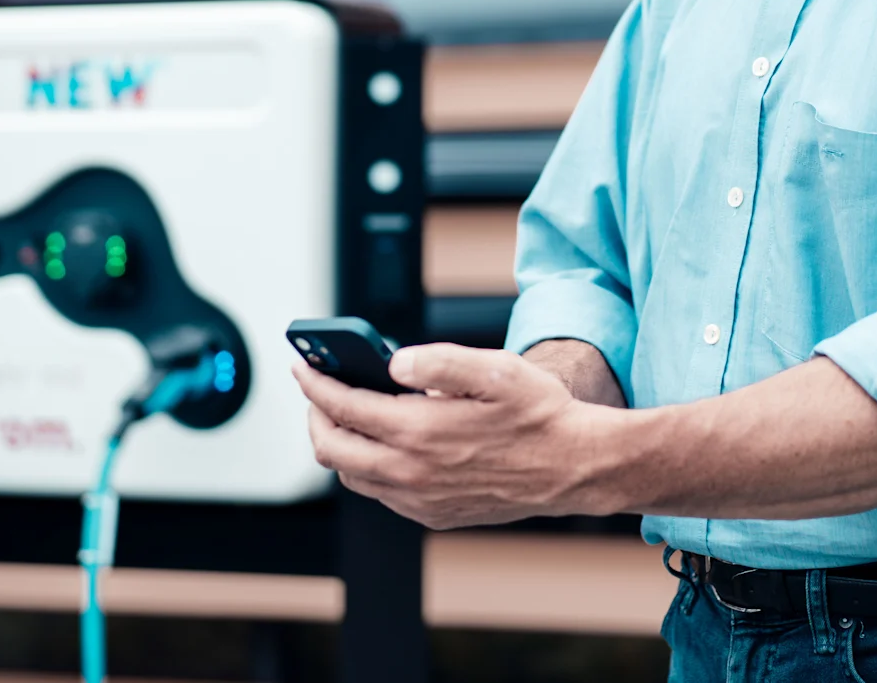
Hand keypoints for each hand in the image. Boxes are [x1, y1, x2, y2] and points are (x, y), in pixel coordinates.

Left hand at [292, 343, 615, 529]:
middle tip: (318, 389)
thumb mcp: (496, 369)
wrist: (574, 466)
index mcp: (419, 431)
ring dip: (339, 443)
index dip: (315, 383)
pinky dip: (369, 466)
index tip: (303, 365)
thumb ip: (439, 362)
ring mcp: (420, 500)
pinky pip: (382, 493)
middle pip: (332, 448)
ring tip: (347, 413)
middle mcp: (412, 472)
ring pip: (353, 475)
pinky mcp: (434, 515)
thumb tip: (393, 362)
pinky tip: (384, 444)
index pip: (343, 407)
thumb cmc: (538, 413)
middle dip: (316, 415)